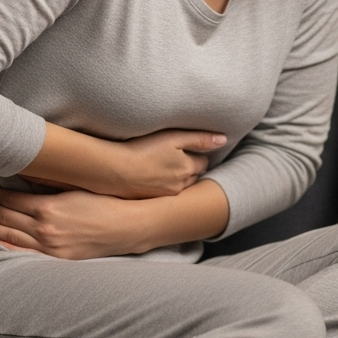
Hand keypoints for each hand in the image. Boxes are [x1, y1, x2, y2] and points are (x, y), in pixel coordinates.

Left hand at [0, 185, 147, 259]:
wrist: (127, 226)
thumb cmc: (104, 202)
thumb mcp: (74, 187)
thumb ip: (47, 186)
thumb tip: (23, 178)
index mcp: (48, 207)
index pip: (10, 199)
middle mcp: (45, 228)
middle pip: (5, 216)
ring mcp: (50, 246)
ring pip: (9, 235)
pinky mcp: (57, 259)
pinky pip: (24, 253)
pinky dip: (6, 245)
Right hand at [100, 128, 226, 198]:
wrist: (114, 170)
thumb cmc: (142, 148)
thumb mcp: (173, 137)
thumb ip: (199, 138)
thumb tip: (224, 140)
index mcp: (187, 169)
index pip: (203, 162)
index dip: (196, 154)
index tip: (188, 149)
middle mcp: (181, 185)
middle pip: (192, 176)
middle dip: (189, 168)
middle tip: (176, 158)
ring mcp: (166, 195)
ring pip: (180, 186)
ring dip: (177, 178)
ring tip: (163, 167)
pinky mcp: (151, 201)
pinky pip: (165, 193)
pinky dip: (162, 186)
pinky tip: (152, 177)